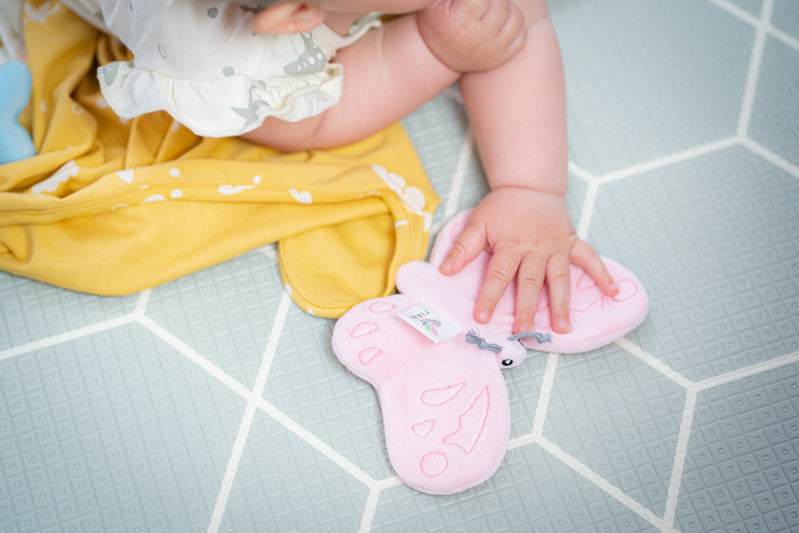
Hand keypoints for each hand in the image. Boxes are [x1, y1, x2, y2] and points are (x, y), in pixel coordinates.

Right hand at [418, 0, 526, 72]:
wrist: (439, 56)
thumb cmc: (439, 19)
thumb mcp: (436, 2)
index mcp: (460, 20)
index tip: (472, 0)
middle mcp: (478, 38)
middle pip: (502, 4)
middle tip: (481, 3)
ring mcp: (492, 49)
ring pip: (515, 16)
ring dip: (505, 7)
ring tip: (489, 9)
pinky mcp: (501, 56)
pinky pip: (520, 32)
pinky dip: (514, 22)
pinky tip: (498, 21)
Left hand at [439, 187, 618, 333]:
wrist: (529, 186)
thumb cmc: (502, 208)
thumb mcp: (478, 222)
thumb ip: (463, 247)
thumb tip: (444, 270)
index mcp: (511, 245)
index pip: (499, 275)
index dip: (489, 296)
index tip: (482, 318)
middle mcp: (536, 248)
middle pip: (531, 282)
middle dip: (527, 308)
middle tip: (524, 332)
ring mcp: (556, 247)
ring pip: (560, 278)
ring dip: (562, 303)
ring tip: (563, 328)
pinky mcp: (572, 243)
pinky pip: (590, 258)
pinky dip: (603, 274)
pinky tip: (613, 292)